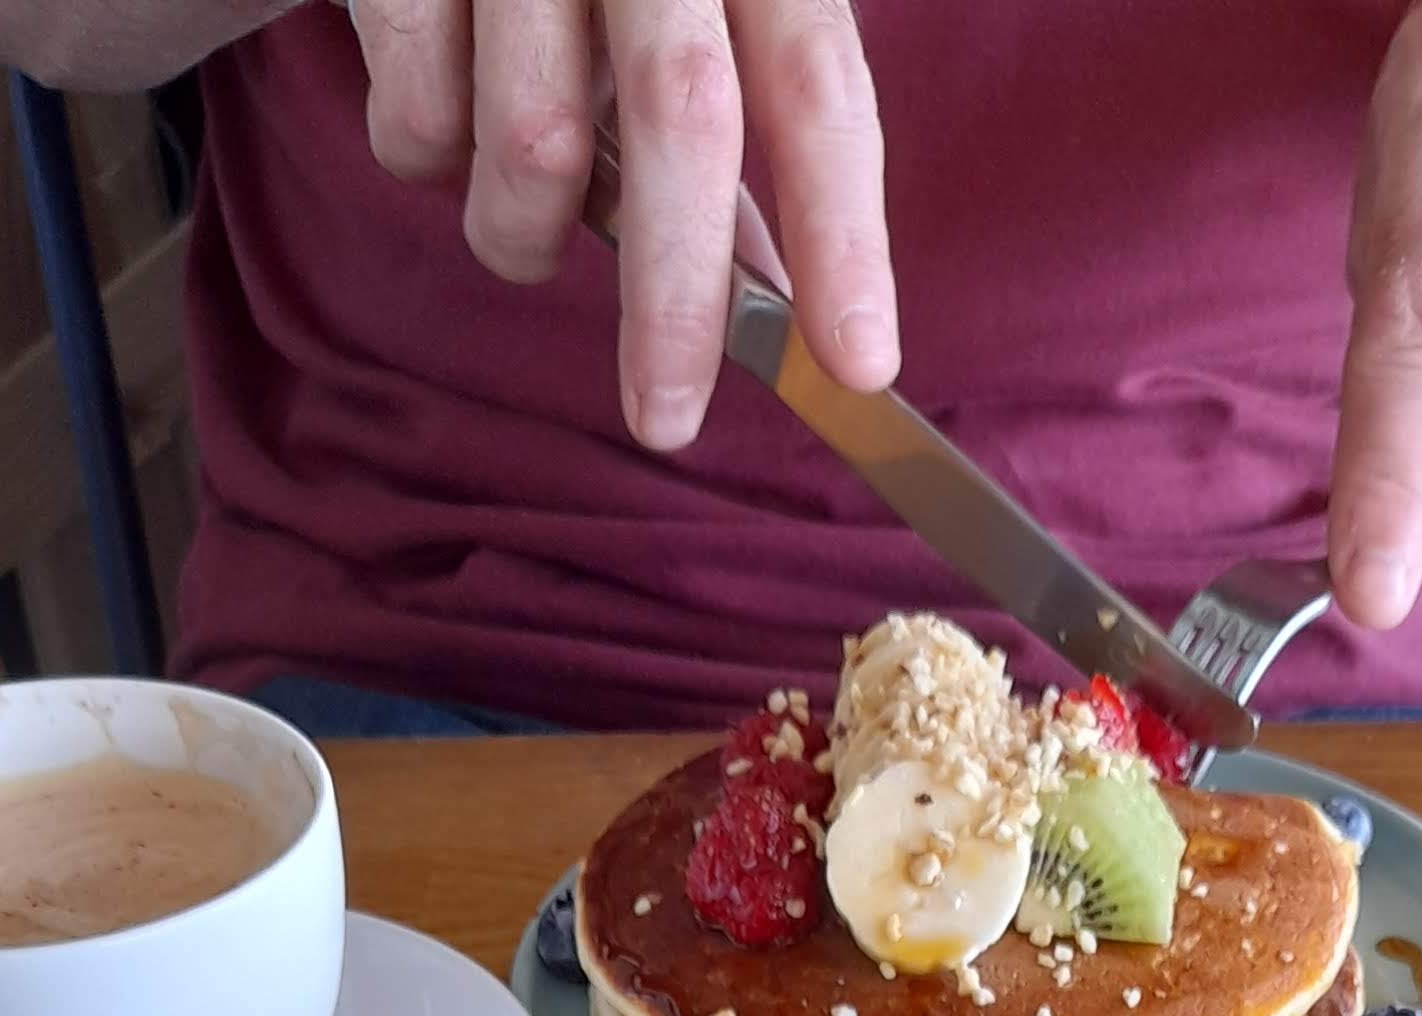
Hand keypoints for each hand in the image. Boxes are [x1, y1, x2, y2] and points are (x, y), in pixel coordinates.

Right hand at [348, 0, 898, 448]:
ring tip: (520, 209)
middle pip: (681, 119)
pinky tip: (444, 111)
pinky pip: (414, 120)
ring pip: (529, 145)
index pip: (818, 85)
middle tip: (666, 417)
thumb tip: (774, 295)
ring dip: (521, 231)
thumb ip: (728, 124)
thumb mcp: (689, 7)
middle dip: (675, 299)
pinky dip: (425, 160)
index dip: (844, 231)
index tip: (857, 362)